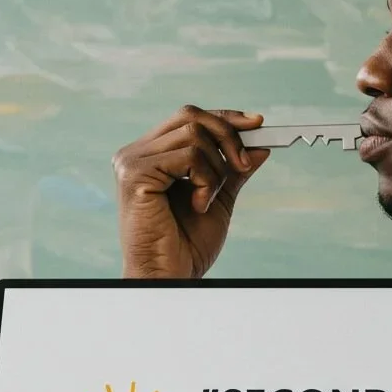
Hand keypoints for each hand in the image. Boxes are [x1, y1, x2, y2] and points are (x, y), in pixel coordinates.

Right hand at [112, 106, 270, 278]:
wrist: (170, 276)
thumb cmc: (187, 245)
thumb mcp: (218, 198)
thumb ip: (234, 171)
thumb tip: (260, 146)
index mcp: (151, 155)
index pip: (189, 118)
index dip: (224, 118)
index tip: (257, 123)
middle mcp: (136, 153)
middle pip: (191, 116)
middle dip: (228, 137)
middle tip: (244, 165)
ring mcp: (132, 161)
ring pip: (194, 135)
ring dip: (216, 169)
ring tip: (208, 200)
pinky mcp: (135, 173)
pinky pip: (188, 155)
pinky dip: (205, 179)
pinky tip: (199, 205)